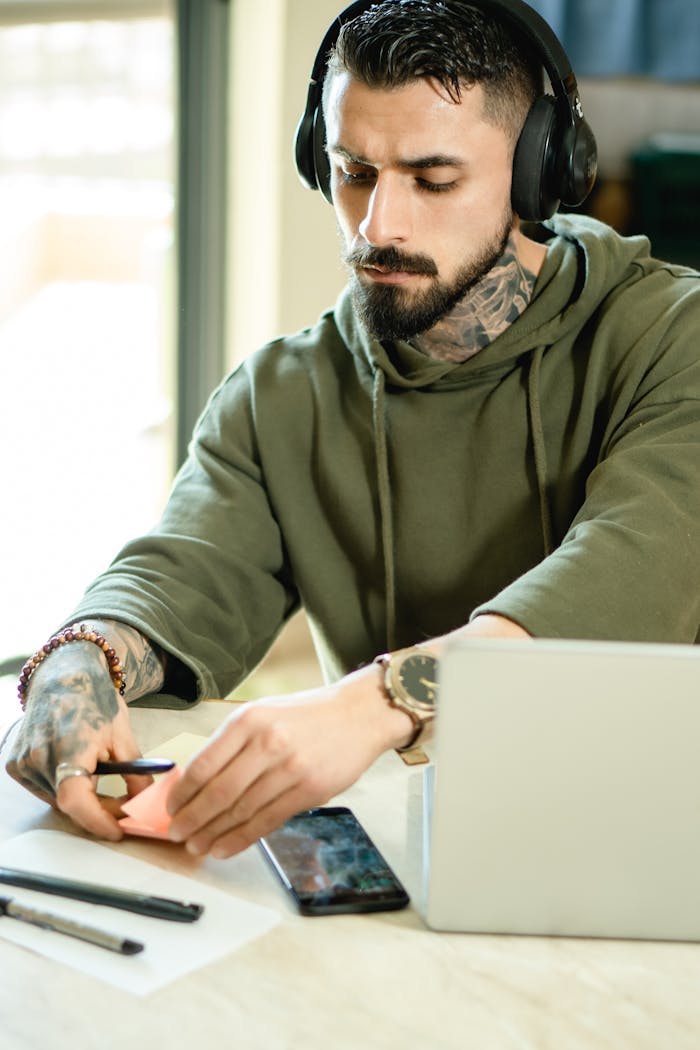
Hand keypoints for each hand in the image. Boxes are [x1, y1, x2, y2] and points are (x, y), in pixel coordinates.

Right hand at [6, 642, 150, 839]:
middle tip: (121, 809)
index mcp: (69, 746)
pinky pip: (43, 789)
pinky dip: (62, 789)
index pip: (76, 798)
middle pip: (69, 802)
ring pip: (56, 799)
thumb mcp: (123, 735)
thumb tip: (145, 805)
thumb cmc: (95, 702)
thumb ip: (134, 773)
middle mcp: (39, 756)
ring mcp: (23, 762)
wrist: (63, 677)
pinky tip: (76, 770)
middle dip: (98, 811)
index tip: (118, 831)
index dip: (97, 820)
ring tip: (101, 784)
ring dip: (80, 801)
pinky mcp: (15, 764)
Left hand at [166, 664, 412, 858]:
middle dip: (192, 819)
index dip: (182, 793)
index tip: (170, 808)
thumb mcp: (263, 713)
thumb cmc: (306, 716)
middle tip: (177, 834)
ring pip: (241, 811)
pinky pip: (267, 821)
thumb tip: (196, 782)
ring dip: (213, 834)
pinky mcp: (309, 790)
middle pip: (218, 792)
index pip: (204, 764)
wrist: (358, 715)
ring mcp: (290, 768)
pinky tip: (225, 847)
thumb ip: (232, 743)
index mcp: (248, 720)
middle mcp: (267, 742)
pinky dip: (242, 839)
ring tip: (198, 846)